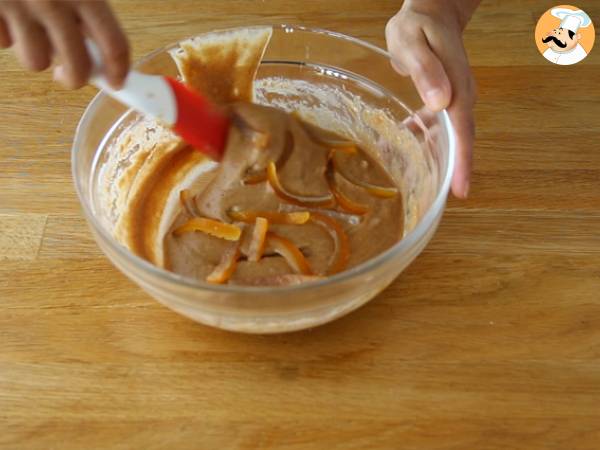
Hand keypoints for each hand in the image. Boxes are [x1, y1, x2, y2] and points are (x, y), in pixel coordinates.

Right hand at [0, 0, 128, 88]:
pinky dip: (7, 34)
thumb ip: (88, 9)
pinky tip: (8, 14)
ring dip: (35, 54)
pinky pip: (3, 43)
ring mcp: (19, 6)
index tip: (116, 82)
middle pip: (77, 68)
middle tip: (68, 73)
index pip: (114, 45)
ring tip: (31, 31)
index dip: (118, 70)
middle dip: (73, 77)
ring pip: (36, 62)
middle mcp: (54, 2)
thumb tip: (102, 54)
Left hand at [386, 0, 479, 197]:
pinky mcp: (443, 102)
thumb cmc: (418, 25)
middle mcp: (460, 97)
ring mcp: (453, 101)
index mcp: (456, 87)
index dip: (462, 161)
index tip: (461, 190)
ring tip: (419, 185)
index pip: (462, 130)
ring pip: (448, 138)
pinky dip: (422, 142)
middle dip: (455, 171)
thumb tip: (440, 102)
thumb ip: (424, 70)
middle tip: (445, 198)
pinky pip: (435, 129)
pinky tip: (402, 151)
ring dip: (437, 160)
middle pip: (460, 141)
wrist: (431, 13)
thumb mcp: (411, 41)